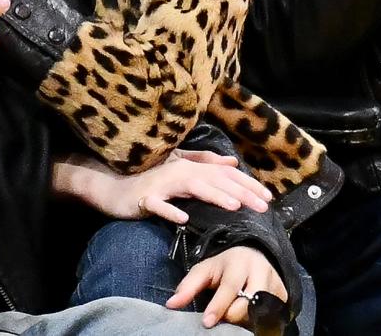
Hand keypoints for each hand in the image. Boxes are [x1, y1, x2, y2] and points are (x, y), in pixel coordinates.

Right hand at [53, 151, 271, 222]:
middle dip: (241, 192)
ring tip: (233, 206)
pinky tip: (183, 218)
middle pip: (214, 180)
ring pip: (191, 187)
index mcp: (188, 166)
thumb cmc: (146, 178)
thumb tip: (233, 163)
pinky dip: (170, 210)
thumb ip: (204, 162)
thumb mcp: (177, 166)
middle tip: (263, 206)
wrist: (111, 184)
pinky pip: (158, 205)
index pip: (223, 175)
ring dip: (213, 195)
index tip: (268, 197)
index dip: (247, 184)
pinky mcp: (144, 198)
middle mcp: (178, 171)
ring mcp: (161, 184)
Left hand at [166, 246, 286, 327]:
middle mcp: (260, 271)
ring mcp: (275, 283)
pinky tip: (249, 315)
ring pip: (260, 312)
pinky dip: (259, 320)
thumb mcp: (204, 270)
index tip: (207, 322)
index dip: (218, 307)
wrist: (255, 255)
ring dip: (245, 319)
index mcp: (239, 262)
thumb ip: (188, 287)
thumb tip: (170, 305)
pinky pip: (272, 316)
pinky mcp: (284, 295)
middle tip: (221, 318)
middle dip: (231, 315)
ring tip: (234, 315)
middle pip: (247, 304)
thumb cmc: (225, 266)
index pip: (229, 288)